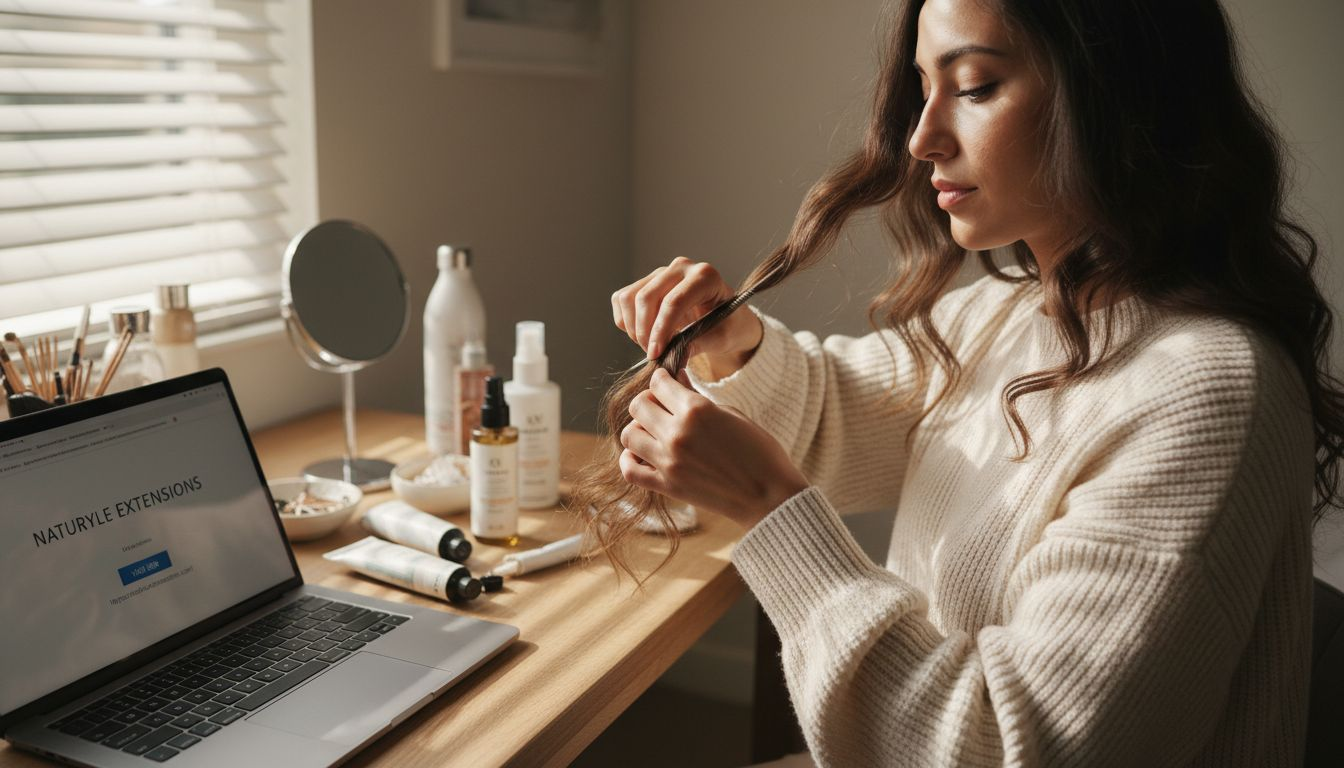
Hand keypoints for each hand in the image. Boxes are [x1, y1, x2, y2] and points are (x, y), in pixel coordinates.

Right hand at [611, 257, 762, 375]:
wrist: (726, 320)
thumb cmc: (728, 327)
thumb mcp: (722, 339)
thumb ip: (699, 344)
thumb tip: (674, 354)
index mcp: (705, 276)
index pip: (674, 301)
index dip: (661, 330)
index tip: (655, 354)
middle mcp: (681, 267)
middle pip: (647, 297)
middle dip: (644, 331)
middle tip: (653, 355)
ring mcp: (661, 272)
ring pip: (629, 297)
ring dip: (633, 327)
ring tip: (649, 346)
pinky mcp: (646, 281)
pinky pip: (621, 299)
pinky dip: (625, 322)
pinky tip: (643, 335)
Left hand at [619, 368, 808, 528]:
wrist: (769, 496)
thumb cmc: (759, 451)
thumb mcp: (732, 414)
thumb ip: (698, 399)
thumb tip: (675, 381)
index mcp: (696, 410)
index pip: (658, 383)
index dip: (662, 380)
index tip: (668, 384)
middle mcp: (677, 433)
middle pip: (638, 405)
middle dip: (649, 401)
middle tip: (662, 407)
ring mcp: (669, 461)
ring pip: (629, 434)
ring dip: (639, 429)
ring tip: (654, 432)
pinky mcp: (667, 486)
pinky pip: (630, 469)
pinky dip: (630, 459)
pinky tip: (642, 454)